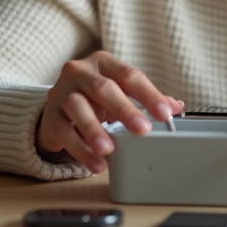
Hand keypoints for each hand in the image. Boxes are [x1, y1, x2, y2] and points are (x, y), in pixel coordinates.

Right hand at [36, 50, 183, 173]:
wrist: (58, 108)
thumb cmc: (95, 98)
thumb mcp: (120, 93)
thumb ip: (146, 99)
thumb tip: (176, 106)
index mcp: (103, 63)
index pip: (129, 75)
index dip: (149, 95)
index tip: (166, 114)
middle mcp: (80, 72)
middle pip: (103, 88)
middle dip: (125, 110)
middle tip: (143, 130)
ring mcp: (62, 92)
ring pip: (78, 107)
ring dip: (94, 130)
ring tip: (109, 149)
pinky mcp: (50, 115)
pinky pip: (64, 132)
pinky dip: (81, 149)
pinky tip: (96, 163)